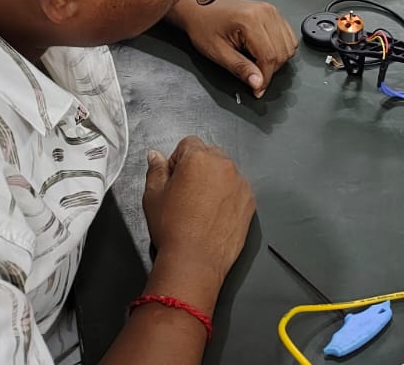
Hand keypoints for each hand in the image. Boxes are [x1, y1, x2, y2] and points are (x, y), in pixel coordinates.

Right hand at [142, 137, 255, 305]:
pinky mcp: (250, 201)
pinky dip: (228, 196)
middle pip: (210, 155)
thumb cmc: (171, 226)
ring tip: (201, 206)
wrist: (195, 260)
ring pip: (225, 173)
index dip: (178, 160)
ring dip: (215, 181)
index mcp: (199, 158)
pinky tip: (215, 215)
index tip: (173, 180)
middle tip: (186, 193)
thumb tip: (156, 155)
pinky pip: (237, 189)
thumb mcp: (153, 196)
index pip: (189, 144)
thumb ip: (156, 170)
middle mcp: (224, 165)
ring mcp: (241, 183)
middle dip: (198, 167)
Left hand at [170, 0, 296, 97]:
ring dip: (277, 59)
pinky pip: (289, 37)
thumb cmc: (203, 24)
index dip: (265, 78)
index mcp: (250, 20)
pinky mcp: (273, 13)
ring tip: (256, 60)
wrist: (199, 7)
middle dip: (270, 70)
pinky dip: (280, 49)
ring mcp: (271, 11)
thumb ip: (240, 68)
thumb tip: (258, 83)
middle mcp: (265, 13)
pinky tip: (263, 50)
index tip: (258, 89)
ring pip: (289, 46)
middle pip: (282, 52)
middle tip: (254, 75)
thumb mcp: (218, 52)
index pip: (270, 57)